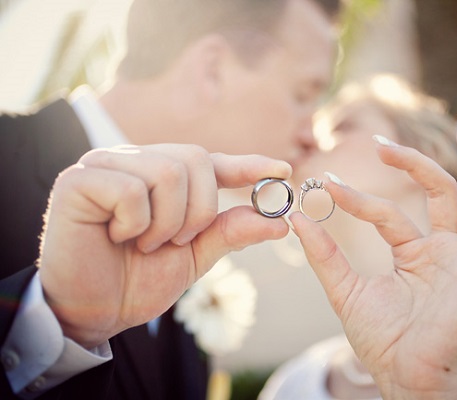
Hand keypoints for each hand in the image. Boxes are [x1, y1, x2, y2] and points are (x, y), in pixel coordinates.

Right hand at [38, 144, 290, 347]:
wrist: (92, 312)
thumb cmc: (138, 280)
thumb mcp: (194, 256)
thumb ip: (229, 232)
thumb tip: (278, 221)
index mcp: (161, 175)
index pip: (211, 161)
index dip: (247, 165)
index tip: (284, 169)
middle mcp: (135, 161)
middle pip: (195, 160)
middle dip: (198, 212)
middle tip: (173, 241)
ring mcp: (105, 164)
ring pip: (168, 173)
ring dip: (166, 223)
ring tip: (143, 243)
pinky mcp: (78, 180)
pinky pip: (132, 190)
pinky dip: (135, 224)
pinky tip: (117, 236)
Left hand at [290, 124, 456, 398]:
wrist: (405, 378)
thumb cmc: (382, 340)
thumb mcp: (346, 291)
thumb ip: (325, 256)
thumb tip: (296, 218)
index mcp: (415, 251)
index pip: (388, 212)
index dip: (357, 198)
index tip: (327, 184)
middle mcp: (445, 251)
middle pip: (441, 192)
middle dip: (415, 163)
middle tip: (382, 143)